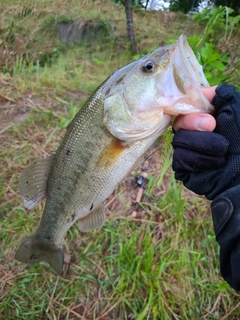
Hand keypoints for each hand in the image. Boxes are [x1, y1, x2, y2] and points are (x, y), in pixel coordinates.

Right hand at [171, 84, 239, 199]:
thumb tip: (205, 91)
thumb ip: (223, 96)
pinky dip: (200, 159)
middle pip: (179, 121)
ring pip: (180, 139)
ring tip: (221, 152)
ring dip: (204, 144)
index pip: (186, 106)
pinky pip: (181, 157)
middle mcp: (193, 132)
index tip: (204, 108)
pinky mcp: (183, 165)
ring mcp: (186, 149)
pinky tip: (213, 164)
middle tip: (212, 126)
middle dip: (194, 122)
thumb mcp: (237, 112)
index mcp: (204, 118)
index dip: (191, 106)